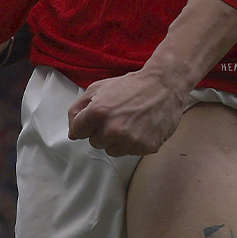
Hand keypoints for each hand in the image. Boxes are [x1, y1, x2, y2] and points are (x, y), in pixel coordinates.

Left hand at [68, 67, 187, 157]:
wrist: (164, 85)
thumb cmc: (131, 85)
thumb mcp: (99, 87)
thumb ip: (78, 108)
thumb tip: (72, 133)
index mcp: (98, 112)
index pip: (78, 131)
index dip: (87, 123)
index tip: (98, 116)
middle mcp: (113, 129)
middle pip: (95, 142)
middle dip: (102, 131)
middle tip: (118, 116)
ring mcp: (130, 140)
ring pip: (111, 150)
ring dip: (117, 140)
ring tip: (130, 121)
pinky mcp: (145, 147)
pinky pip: (130, 152)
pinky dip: (133, 142)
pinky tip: (141, 127)